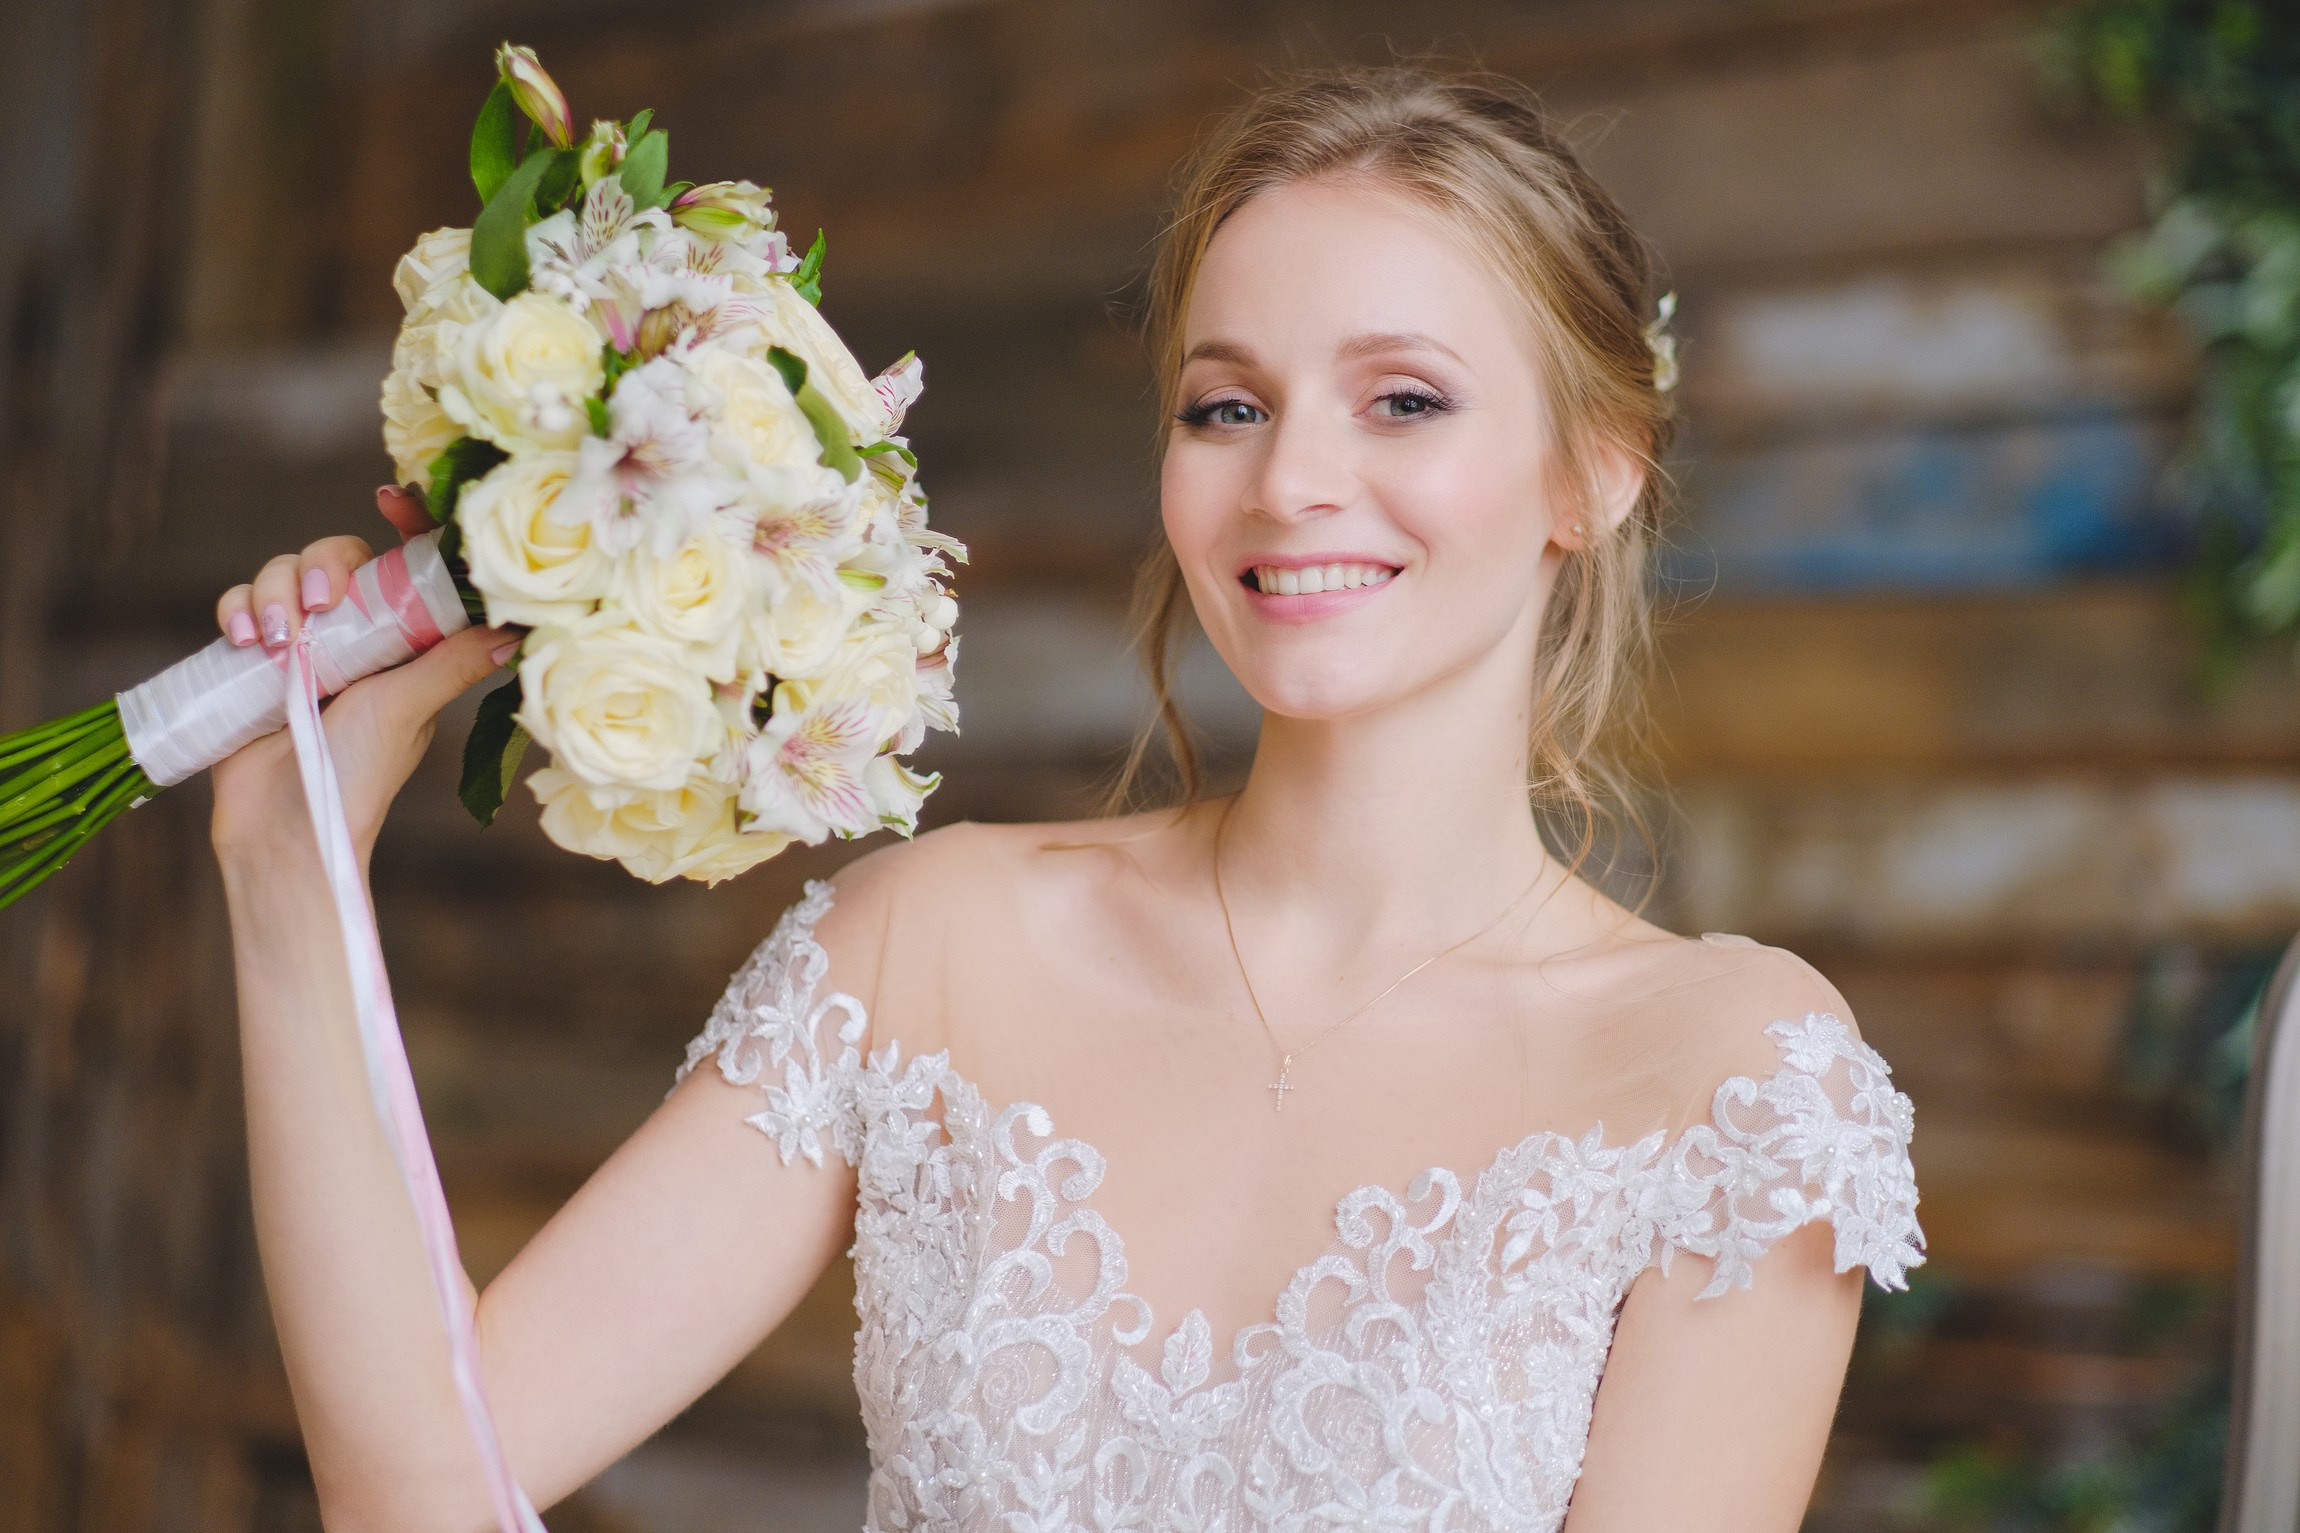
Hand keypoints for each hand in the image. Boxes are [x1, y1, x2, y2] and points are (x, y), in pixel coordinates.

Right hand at [210, 486, 515, 865]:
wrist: (283, 829)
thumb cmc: (358, 774)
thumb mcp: (408, 710)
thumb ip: (450, 663)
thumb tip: (514, 628)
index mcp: (407, 644)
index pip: (410, 567)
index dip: (406, 525)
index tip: (390, 498)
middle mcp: (358, 637)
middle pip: (339, 557)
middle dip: (323, 567)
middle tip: (321, 606)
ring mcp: (304, 644)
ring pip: (285, 573)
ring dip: (274, 592)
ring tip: (274, 643)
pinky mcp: (254, 657)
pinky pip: (241, 604)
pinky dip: (238, 609)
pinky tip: (244, 641)